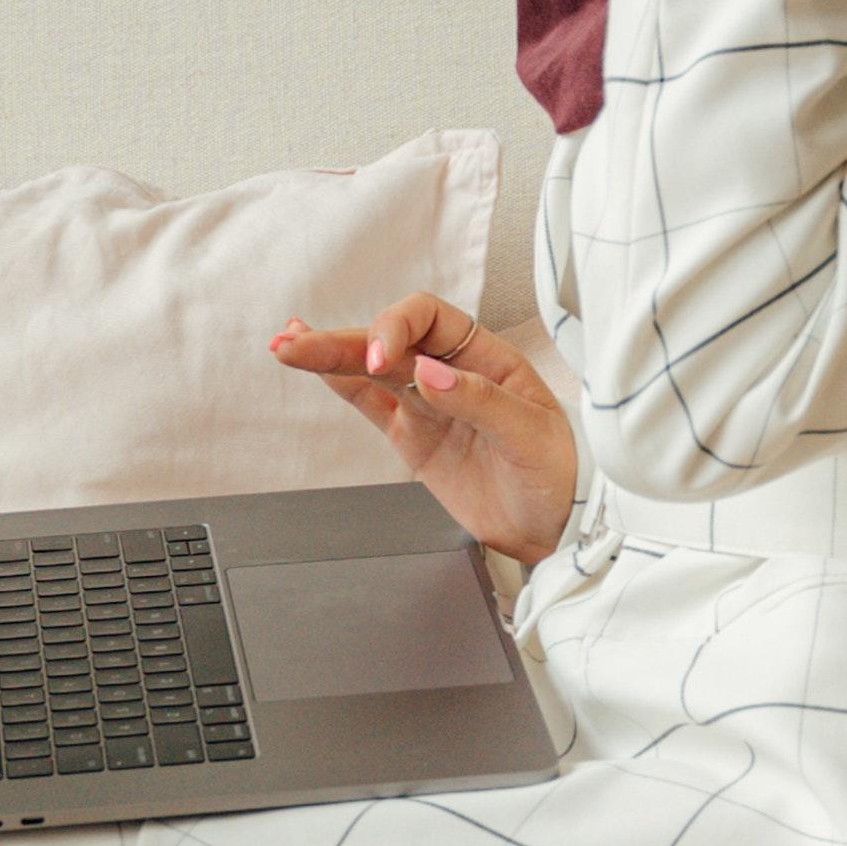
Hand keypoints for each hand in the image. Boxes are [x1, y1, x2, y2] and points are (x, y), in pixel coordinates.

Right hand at [268, 292, 580, 571]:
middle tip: (297, 344)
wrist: (560, 527)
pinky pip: (370, 404)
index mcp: (484, 356)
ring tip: (285, 347)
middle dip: (341, 341)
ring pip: (368, 371)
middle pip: (387, 342)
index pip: (427, 318)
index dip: (397, 328)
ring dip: (328, 356)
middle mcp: (451, 372)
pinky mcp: (414, 438)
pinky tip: (312, 367)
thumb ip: (479, 400)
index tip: (383, 359)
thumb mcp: (530, 434)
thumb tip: (427, 373)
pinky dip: (339, 385)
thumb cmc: (561, 472)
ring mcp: (428, 405)